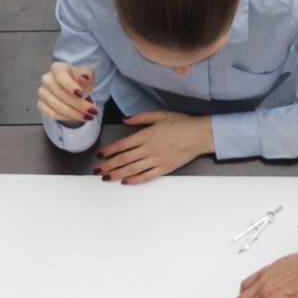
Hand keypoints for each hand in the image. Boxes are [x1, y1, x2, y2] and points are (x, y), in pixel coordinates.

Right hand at [36, 62, 97, 123]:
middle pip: (61, 95)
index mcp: (57, 68)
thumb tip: (84, 76)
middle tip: (92, 111)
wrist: (71, 90)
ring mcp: (42, 92)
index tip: (82, 94)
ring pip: (57, 107)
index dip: (71, 86)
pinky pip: (52, 114)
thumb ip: (87, 74)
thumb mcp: (87, 75)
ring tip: (88, 116)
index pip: (61, 77)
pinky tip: (76, 117)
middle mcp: (47, 79)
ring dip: (74, 114)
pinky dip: (65, 118)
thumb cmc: (79, 81)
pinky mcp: (40, 104)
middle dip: (79, 105)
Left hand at [94, 111, 213, 184]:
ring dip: (118, 174)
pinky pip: (147, 176)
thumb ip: (140, 118)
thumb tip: (124, 120)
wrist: (200, 135)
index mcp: (146, 135)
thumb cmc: (181, 123)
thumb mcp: (160, 115)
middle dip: (108, 165)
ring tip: (106, 178)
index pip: (122, 144)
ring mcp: (157, 160)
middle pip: (124, 159)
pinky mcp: (165, 168)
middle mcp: (149, 149)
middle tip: (97, 170)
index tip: (100, 155)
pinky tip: (126, 182)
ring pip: (132, 169)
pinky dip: (135, 180)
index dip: (109, 151)